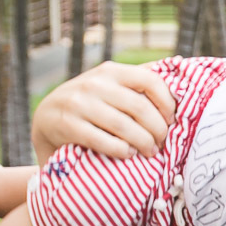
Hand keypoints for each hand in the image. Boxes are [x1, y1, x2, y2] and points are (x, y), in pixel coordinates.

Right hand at [31, 61, 175, 160]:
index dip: (167, 102)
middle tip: (162, 143)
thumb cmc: (90, 105)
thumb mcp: (110, 86)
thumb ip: (137, 82)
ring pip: (124, 126)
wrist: (46, 120)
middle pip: (140, 108)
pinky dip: (122, 151)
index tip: (172, 120)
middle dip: (158, 130)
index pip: (151, 80)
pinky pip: (103, 141)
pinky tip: (128, 154)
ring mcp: (78, 104)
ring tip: (149, 152)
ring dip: (143, 143)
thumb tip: (179, 77)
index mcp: (110, 71)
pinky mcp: (67, 125)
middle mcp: (94, 83)